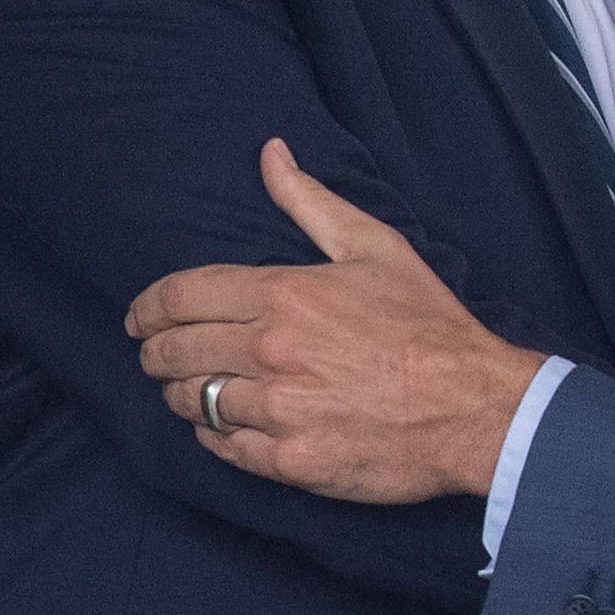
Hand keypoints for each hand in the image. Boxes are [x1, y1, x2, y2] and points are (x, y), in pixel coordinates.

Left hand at [126, 139, 544, 503]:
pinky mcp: (291, 461)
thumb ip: (311, 202)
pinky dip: (214, 435)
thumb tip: (270, 154)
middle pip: (174, 352)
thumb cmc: (427, 323)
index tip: (139, 317)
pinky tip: (224, 426)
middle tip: (155, 355)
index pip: (180, 296)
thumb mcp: (374, 247)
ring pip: (193, 403)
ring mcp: (278, 411)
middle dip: (154, 352)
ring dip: (182, 395)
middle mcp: (270, 352)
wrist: (474, 406)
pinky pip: (223, 448)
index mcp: (283, 295)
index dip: (147, 307)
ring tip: (191, 391)